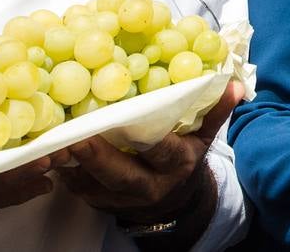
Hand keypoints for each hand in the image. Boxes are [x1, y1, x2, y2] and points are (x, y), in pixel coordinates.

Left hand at [54, 79, 244, 222]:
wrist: (176, 200)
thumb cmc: (185, 156)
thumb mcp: (204, 136)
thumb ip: (215, 110)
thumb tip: (235, 85)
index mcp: (177, 164)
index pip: (161, 151)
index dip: (144, 140)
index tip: (125, 121)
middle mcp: (151, 186)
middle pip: (121, 175)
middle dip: (97, 157)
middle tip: (75, 136)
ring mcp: (125, 200)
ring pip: (96, 187)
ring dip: (74, 166)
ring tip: (55, 143)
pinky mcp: (103, 205)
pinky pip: (82, 191)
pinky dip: (68, 173)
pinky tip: (55, 154)